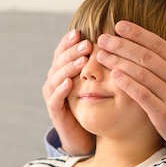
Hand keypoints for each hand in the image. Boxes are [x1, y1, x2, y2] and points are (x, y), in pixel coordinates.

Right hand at [42, 29, 95, 154]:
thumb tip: (113, 42)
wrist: (84, 135)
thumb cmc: (91, 104)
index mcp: (63, 70)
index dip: (69, 41)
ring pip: (56, 77)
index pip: (63, 51)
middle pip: (59, 60)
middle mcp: (54, 80)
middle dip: (72, 51)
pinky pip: (55, 98)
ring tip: (82, 60)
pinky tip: (69, 82)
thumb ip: (98, 64)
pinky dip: (61, 89)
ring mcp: (53, 96)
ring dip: (69, 67)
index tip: (80, 31)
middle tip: (86, 44)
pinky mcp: (55, 112)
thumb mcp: (94, 81)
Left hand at [97, 21, 165, 156]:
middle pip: (146, 56)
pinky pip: (142, 95)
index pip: (159, 44)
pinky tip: (114, 75)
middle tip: (103, 38)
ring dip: (119, 62)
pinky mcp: (164, 115)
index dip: (138, 33)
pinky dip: (127, 84)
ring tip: (102, 56)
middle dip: (122, 45)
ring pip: (141, 74)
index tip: (120, 26)